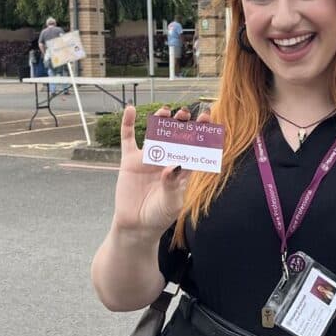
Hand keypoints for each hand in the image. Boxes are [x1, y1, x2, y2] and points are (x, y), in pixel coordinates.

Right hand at [111, 103, 211, 236]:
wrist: (136, 226)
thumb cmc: (159, 216)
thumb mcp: (171, 203)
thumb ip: (172, 184)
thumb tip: (174, 165)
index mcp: (182, 169)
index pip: (194, 147)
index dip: (201, 133)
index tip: (207, 118)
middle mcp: (167, 160)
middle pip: (176, 136)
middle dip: (181, 124)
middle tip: (185, 113)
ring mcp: (148, 159)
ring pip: (156, 133)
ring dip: (160, 121)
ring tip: (165, 110)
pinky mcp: (130, 161)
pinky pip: (129, 139)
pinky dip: (128, 124)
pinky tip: (130, 109)